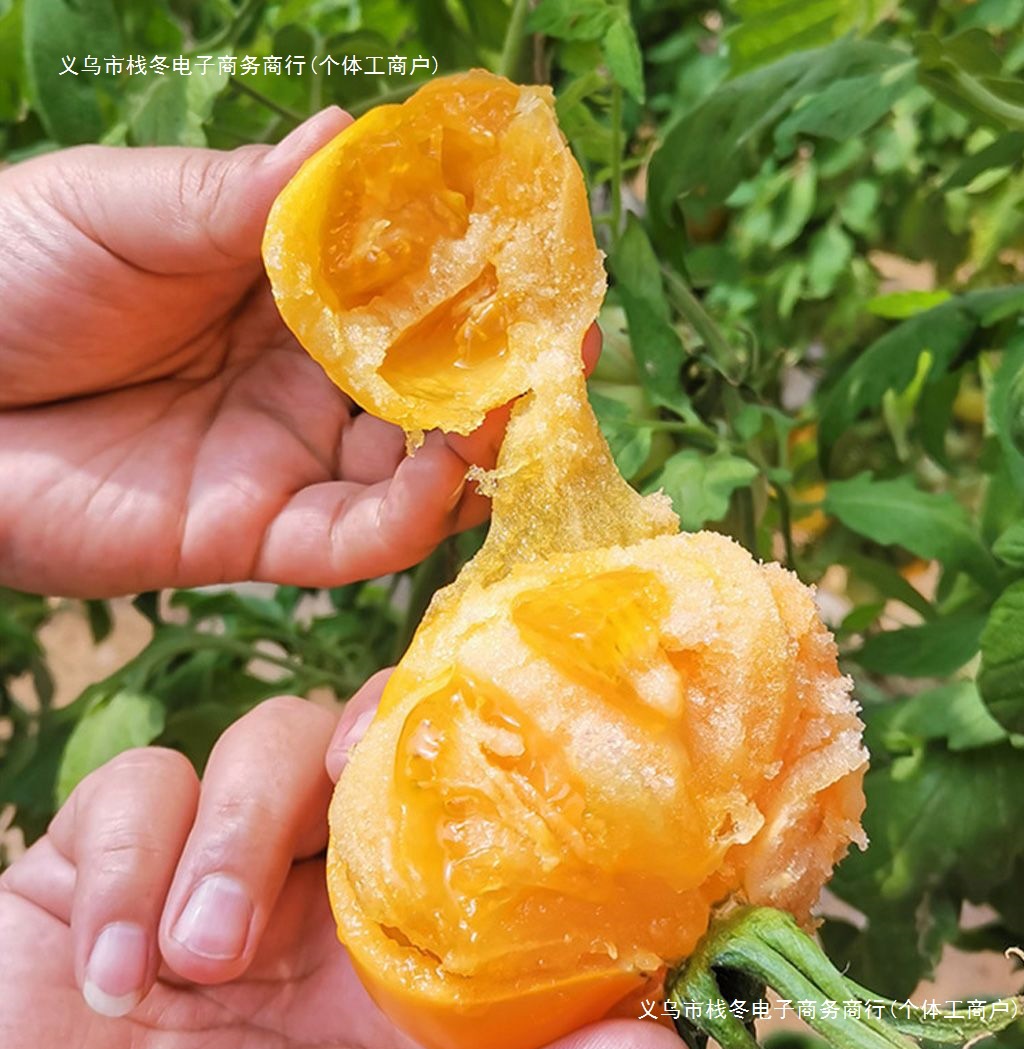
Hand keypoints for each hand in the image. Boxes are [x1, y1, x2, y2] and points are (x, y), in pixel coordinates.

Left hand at [0, 111, 601, 597]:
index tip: (543, 254)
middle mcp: (304, 382)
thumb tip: (356, 134)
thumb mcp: (124, 208)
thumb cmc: (2, 273)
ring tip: (522, 413)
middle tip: (570, 348)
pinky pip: (357, 542)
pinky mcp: (258, 540)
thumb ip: (244, 198)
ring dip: (479, 448)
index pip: (406, 290)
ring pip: (415, 470)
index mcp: (282, 293)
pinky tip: (442, 477)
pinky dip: (411, 517)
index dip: (477, 277)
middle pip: (431, 388)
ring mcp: (289, 464)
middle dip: (507, 374)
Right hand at [0, 696, 690, 1048]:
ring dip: (235, 834)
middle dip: (355, 749)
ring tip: (202, 957)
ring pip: (261, 739)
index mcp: (383, 919)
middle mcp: (311, 867)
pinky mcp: (106, 844)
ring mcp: (213, 846)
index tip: (498, 750)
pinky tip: (112, 971)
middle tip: (345, 786)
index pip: (450, 796)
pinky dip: (127, 862)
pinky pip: (135, 785)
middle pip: (364, 735)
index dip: (477, 749)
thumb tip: (658, 1046)